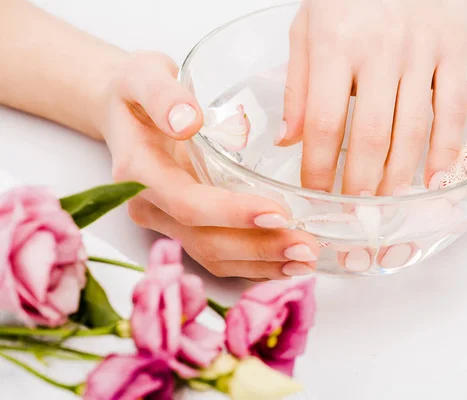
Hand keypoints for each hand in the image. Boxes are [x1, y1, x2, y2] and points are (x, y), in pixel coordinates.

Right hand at [100, 51, 318, 279]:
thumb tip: (187, 121)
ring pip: (213, 256)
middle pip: (204, 240)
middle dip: (258, 247)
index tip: (278, 213)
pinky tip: (285, 264)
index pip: (187, 203)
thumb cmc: (137, 89)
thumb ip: (161, 94)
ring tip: (306, 261)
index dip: (231, 213)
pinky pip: (217, 256)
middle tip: (306, 246)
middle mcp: (150, 206)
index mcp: (138, 171)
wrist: (124, 110)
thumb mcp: (143, 74)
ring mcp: (166, 222)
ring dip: (261, 263)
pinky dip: (252, 265)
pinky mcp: (183, 228)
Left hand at [279, 0, 466, 194]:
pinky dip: (445, 147)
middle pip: (369, 134)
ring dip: (398, 173)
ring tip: (385, 203)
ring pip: (411, 127)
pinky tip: (433, 177)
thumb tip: (288, 139)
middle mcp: (378, 51)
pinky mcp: (454, 49)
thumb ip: (297, 84)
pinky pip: (451, 107)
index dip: (317, 166)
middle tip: (353, 212)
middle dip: (359, 182)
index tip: (314, 194)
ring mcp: (420, 51)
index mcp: (334, 44)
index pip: (323, 122)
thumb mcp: (307, 27)